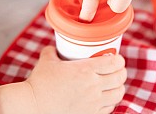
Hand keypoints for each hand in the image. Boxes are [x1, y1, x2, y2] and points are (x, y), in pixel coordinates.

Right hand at [0, 46, 126, 113]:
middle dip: (122, 71)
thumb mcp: (46, 60)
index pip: (113, 63)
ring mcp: (93, 102)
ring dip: (120, 86)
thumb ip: (52, 50)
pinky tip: (106, 96)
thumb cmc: (40, 82)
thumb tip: (53, 47)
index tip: (118, 57)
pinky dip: (112, 100)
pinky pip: (110, 107)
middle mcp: (93, 86)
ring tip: (115, 82)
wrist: (33, 106)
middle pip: (120, 77)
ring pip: (118, 93)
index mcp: (85, 70)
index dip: (120, 59)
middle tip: (118, 68)